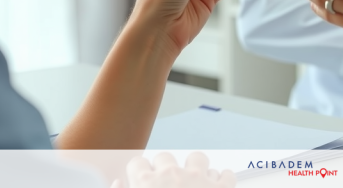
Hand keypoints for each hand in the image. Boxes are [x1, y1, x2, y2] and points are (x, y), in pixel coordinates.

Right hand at [118, 152, 234, 187]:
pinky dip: (221, 179)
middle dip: (164, 168)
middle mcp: (172, 175)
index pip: (138, 162)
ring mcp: (199, 179)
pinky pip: (224, 173)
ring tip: (193, 180)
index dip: (139, 172)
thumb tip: (118, 183)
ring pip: (197, 158)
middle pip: (165, 157)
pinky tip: (216, 187)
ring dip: (195, 167)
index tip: (142, 179)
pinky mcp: (221, 187)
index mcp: (147, 184)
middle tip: (165, 183)